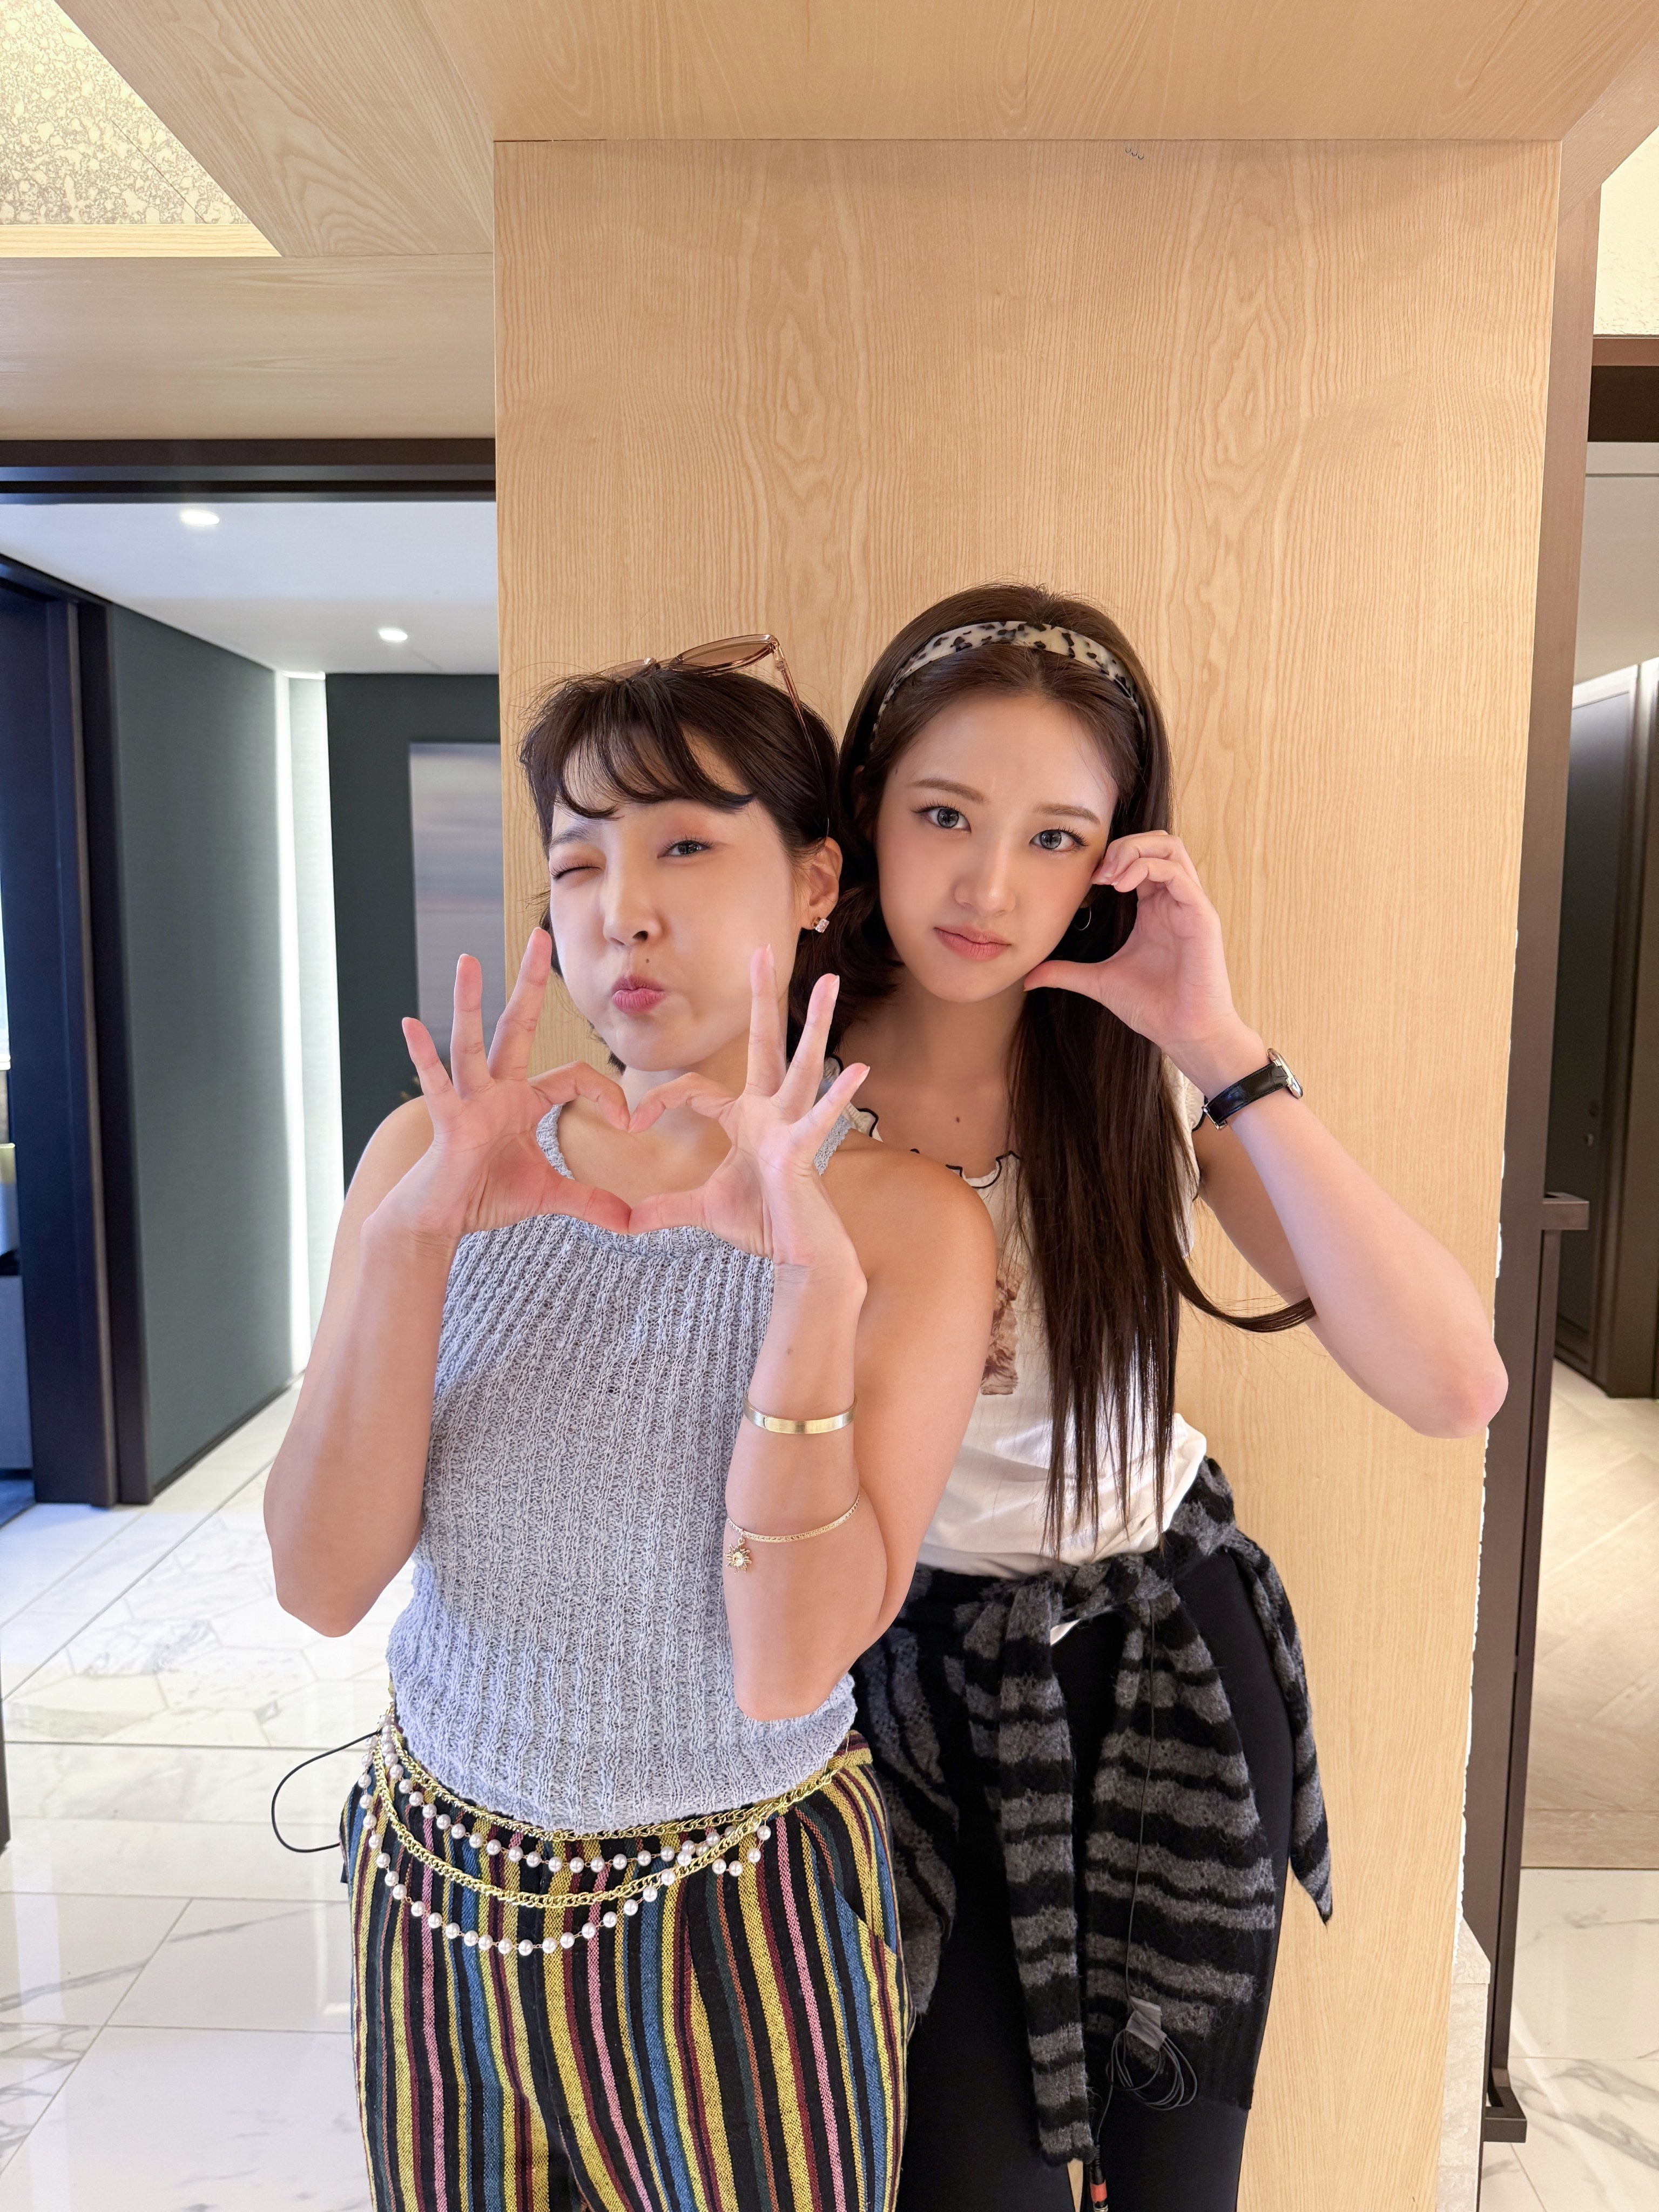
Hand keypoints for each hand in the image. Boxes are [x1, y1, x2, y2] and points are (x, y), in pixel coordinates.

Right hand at [380, 931, 631, 1242]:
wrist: (442, 1219)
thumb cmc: (485, 1196)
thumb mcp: (547, 1197)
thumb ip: (588, 1201)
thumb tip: (630, 1222)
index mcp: (523, 1101)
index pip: (573, 1076)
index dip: (607, 1092)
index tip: (631, 1121)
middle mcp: (496, 1089)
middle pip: (519, 1026)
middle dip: (530, 984)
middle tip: (539, 937)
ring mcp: (470, 1100)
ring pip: (472, 1043)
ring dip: (469, 1003)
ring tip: (467, 961)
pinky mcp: (447, 1120)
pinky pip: (435, 1083)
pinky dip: (423, 1057)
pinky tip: (409, 1024)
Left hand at [624, 950, 868, 1270]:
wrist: (796, 1253)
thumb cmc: (761, 1223)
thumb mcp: (703, 1210)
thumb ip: (665, 1209)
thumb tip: (626, 1222)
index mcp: (747, 1118)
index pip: (697, 1089)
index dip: (661, 1098)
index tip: (631, 1118)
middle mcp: (771, 1111)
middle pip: (766, 1043)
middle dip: (763, 998)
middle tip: (761, 951)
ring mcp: (790, 1126)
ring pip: (802, 1065)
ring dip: (816, 1023)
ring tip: (830, 982)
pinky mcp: (802, 1150)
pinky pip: (819, 1119)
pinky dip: (837, 1095)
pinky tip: (857, 1069)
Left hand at [1023, 832, 1264, 1094]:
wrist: (1185, 1034)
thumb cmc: (1154, 1007)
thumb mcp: (1099, 982)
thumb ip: (1066, 973)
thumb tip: (1028, 977)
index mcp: (1155, 908)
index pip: (1140, 858)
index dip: (1111, 858)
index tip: (1086, 880)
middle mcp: (1174, 900)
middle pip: (1158, 842)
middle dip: (1124, 845)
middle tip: (1097, 872)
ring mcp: (1190, 906)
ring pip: (1170, 848)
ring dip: (1135, 851)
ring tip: (1109, 875)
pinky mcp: (1202, 917)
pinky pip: (1179, 874)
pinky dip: (1148, 869)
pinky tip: (1123, 886)